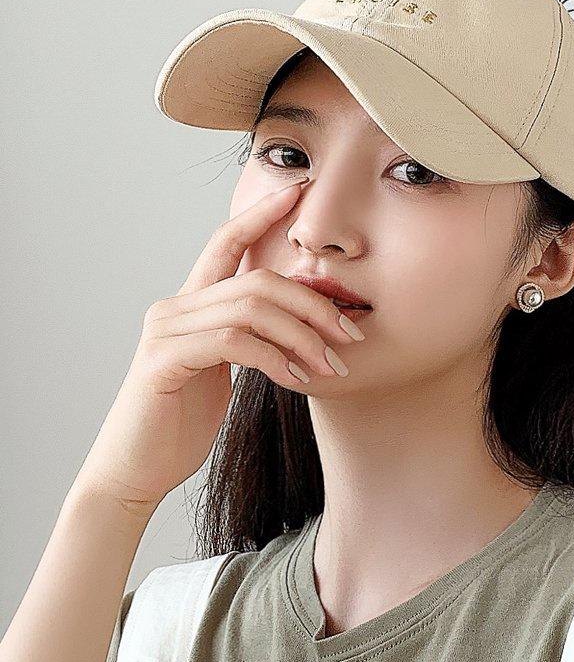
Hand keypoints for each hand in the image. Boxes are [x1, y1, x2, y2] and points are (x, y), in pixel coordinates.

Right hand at [72, 177, 363, 509]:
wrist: (136, 470)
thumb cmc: (182, 421)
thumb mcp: (221, 370)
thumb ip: (247, 337)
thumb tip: (299, 325)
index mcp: (190, 304)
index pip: (226, 242)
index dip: (260, 214)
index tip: (297, 192)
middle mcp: (174, 307)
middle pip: (257, 281)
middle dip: (312, 305)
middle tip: (348, 336)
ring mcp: (166, 330)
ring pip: (251, 308)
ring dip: (302, 338)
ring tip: (330, 368)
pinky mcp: (164, 360)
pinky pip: (234, 342)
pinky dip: (275, 358)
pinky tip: (296, 380)